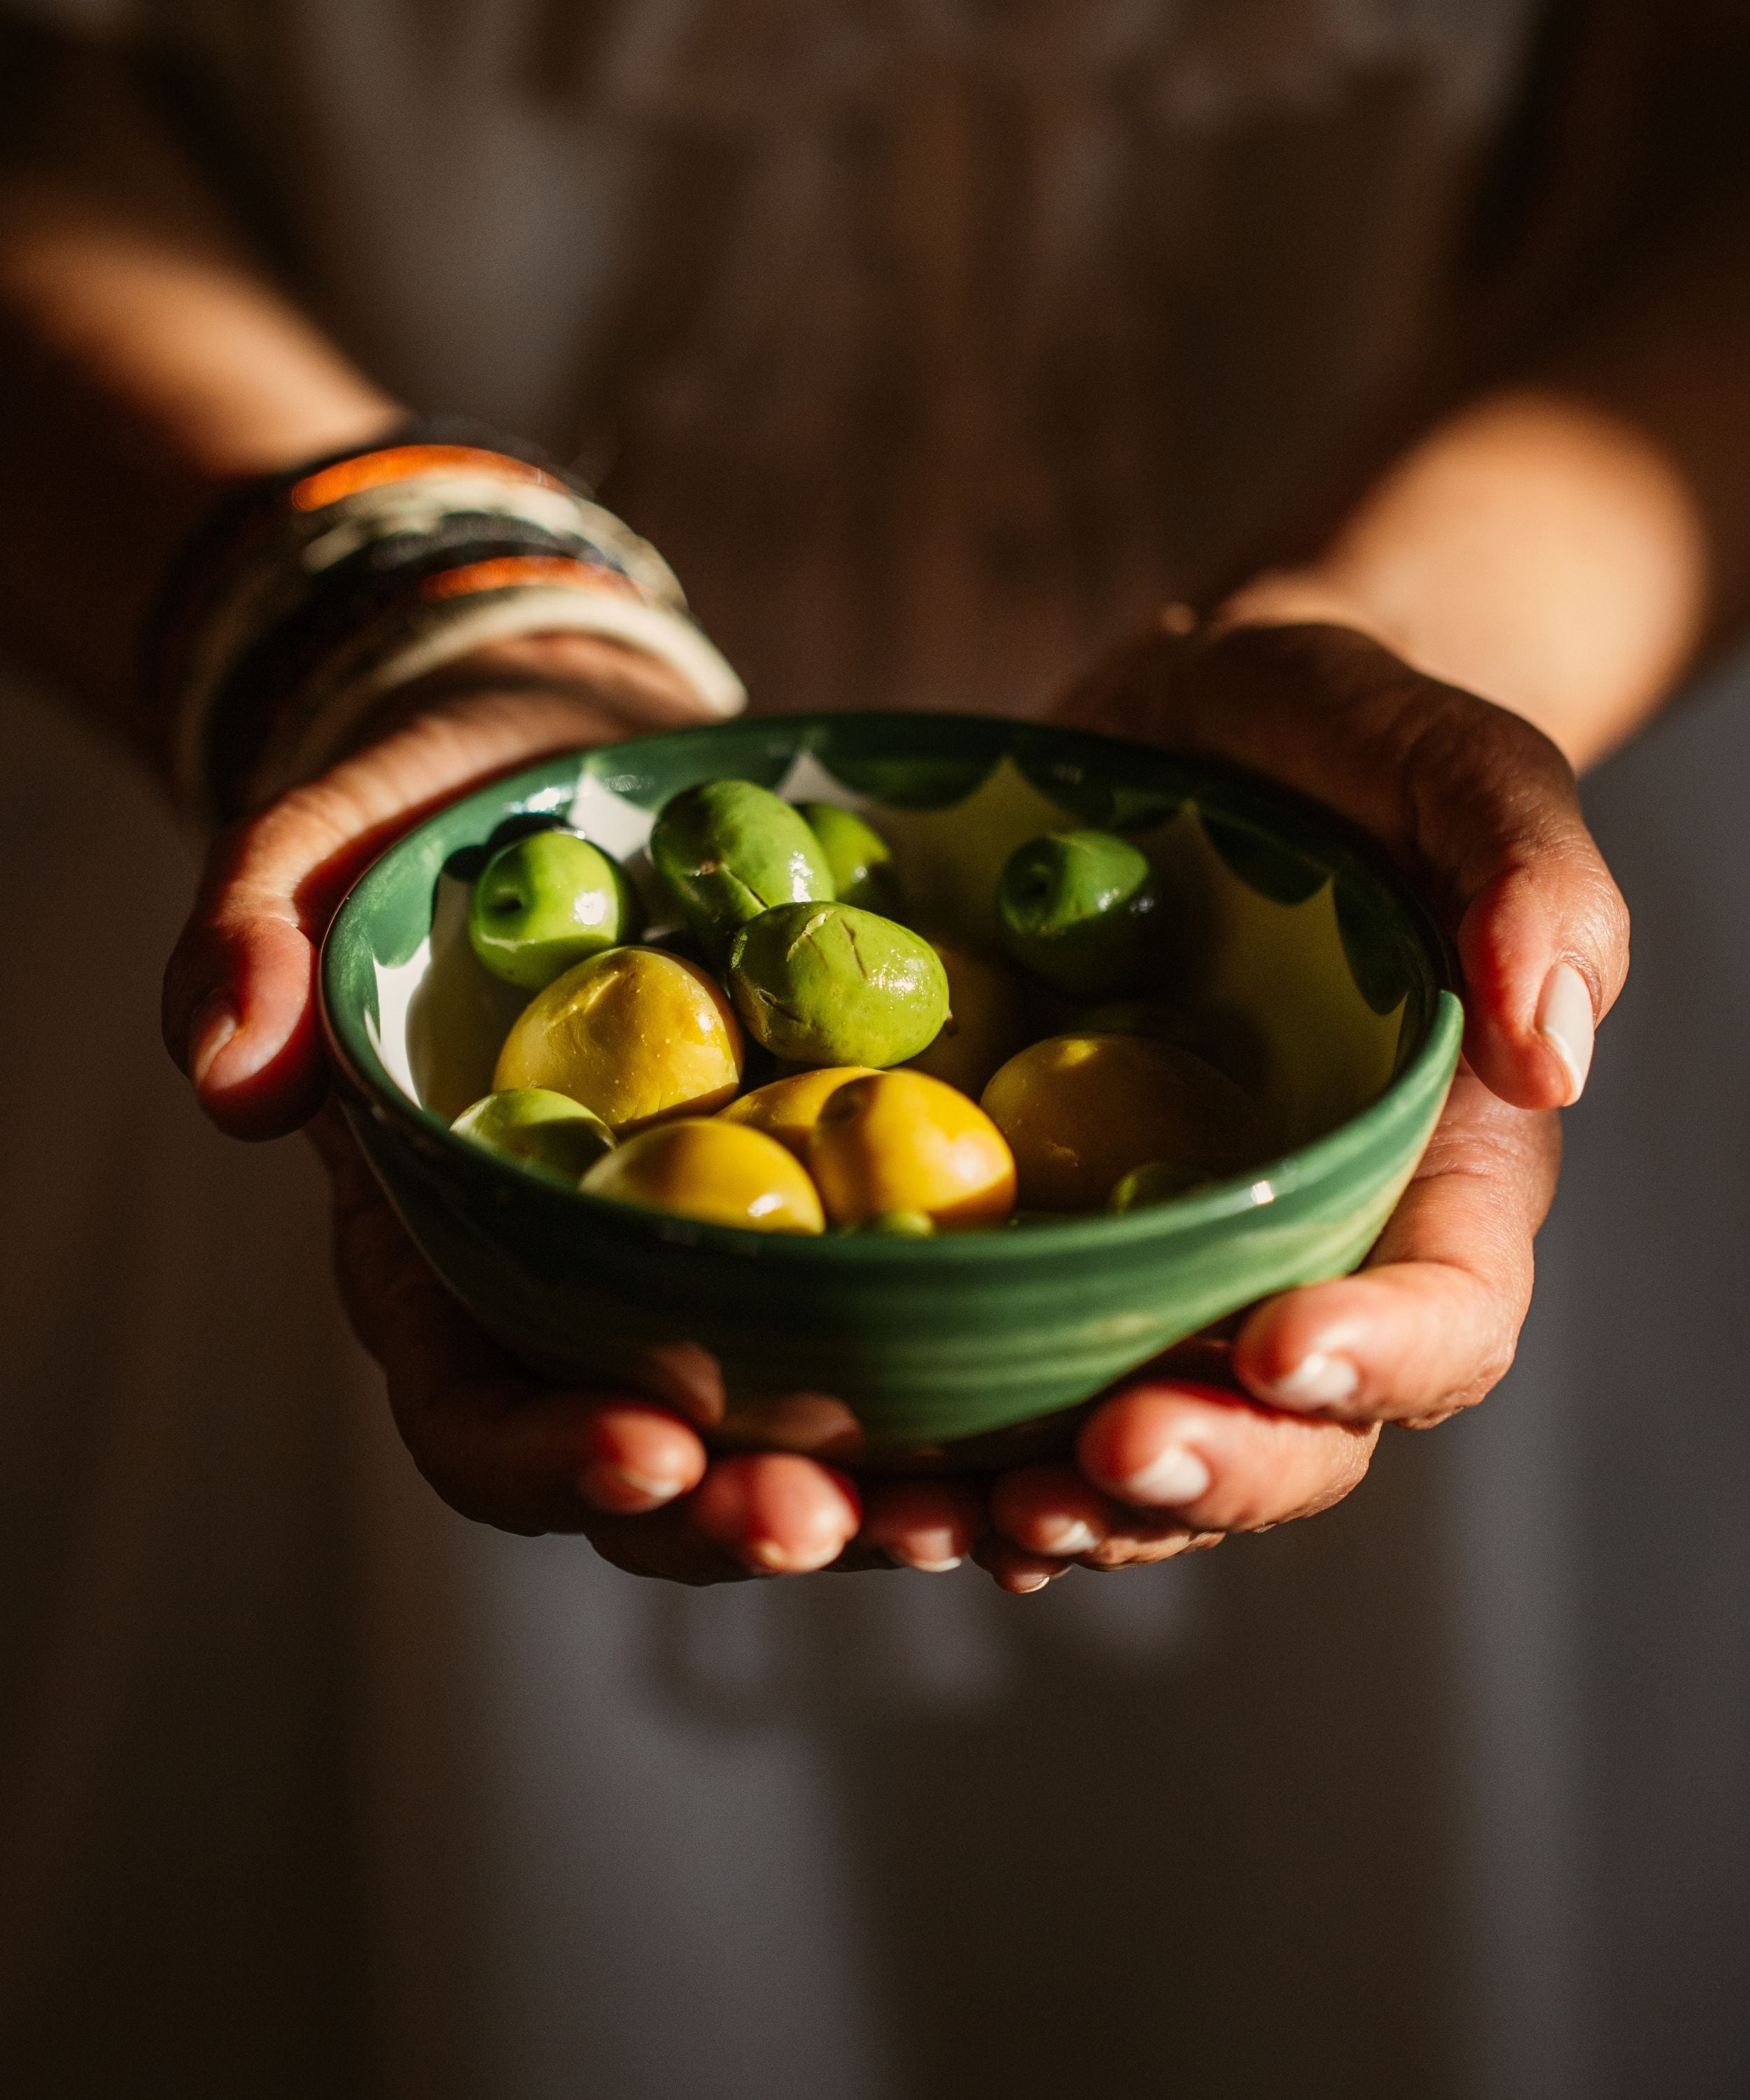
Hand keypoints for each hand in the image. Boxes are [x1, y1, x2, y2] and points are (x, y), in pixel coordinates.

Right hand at [160, 642, 982, 1584]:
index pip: (472, 1407)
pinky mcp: (828, 1233)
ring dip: (879, 1505)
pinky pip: (894, 1347)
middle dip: (737, 1518)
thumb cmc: (439, 818)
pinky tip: (1052, 1432)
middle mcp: (579, 1303)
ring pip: (790, 1447)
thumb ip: (253, 938)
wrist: (578, 781)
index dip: (548, 1453)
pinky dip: (965, 1406)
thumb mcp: (326, 842)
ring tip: (981, 1515)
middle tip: (838, 1520)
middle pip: (649, 1473)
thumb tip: (223, 1079)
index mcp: (444, 1256)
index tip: (651, 1444)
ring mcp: (711, 1283)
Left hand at [970, 615, 1623, 1590]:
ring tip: (958, 1520)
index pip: (1445, 1312)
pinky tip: (890, 1480)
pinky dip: (961, 1449)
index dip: (1376, 1358)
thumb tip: (1555, 1055)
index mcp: (1434, 1173)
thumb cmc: (1340, 742)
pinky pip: (1017, 1375)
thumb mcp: (1451, 761)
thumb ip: (1531, 876)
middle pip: (1289, 1432)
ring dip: (1061, 1507)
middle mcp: (1305, 1252)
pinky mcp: (1048, 1240)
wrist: (1185, 734)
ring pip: (1142, 1446)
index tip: (1275, 1349)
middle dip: (1203, 1472)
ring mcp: (1166, 1262)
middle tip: (1095, 1463)